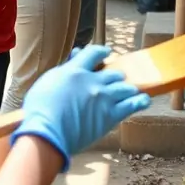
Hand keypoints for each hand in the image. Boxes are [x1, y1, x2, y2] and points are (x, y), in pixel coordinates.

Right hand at [10, 46, 150, 169]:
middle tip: (116, 78)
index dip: (102, 52)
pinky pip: (131, 105)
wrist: (47, 132)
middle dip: (115, 75)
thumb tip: (73, 61)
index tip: (106, 53)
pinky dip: (140, 101)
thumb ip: (63, 71)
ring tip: (130, 89)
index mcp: (76, 70)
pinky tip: (145, 99)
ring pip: (125, 87)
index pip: (94, 53)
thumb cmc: (40, 110)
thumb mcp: (48, 82)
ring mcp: (104, 98)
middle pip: (113, 72)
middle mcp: (93, 81)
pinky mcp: (110, 116)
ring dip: (127, 87)